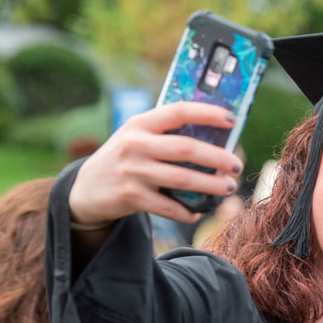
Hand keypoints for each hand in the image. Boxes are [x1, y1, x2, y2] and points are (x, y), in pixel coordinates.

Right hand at [69, 102, 243, 224]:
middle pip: (186, 149)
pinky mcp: (131, 197)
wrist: (84, 190)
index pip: (178, 111)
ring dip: (211, 185)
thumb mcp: (137, 138)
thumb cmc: (125, 159)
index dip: (207, 113)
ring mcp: (132, 171)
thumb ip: (167, 135)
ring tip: (229, 187)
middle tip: (237, 165)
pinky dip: (188, 211)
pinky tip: (199, 211)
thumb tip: (217, 139)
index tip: (233, 120)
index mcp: (140, 124)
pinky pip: (169, 207)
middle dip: (217, 158)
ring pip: (182, 179)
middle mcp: (134, 145)